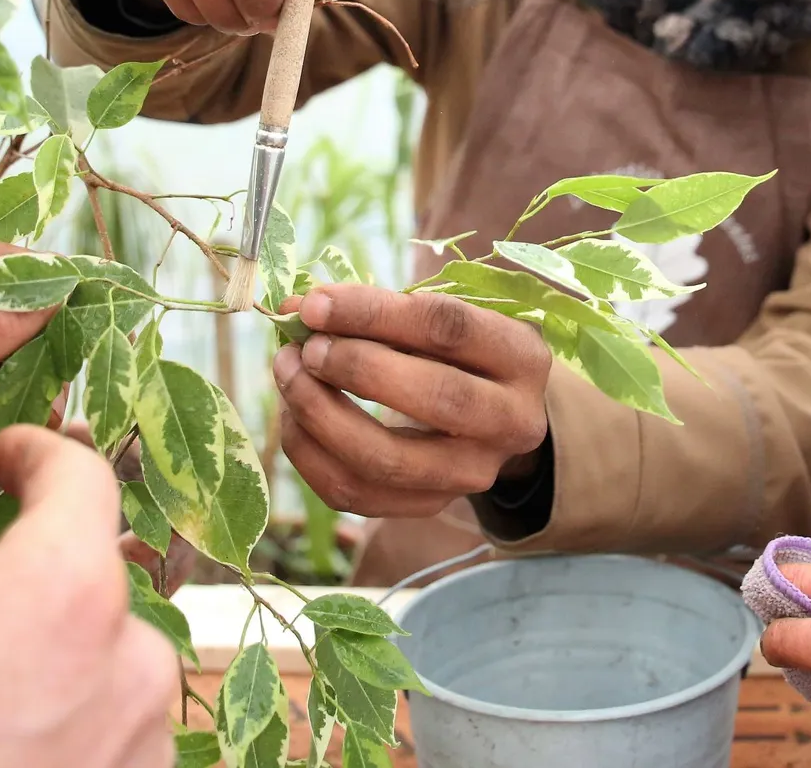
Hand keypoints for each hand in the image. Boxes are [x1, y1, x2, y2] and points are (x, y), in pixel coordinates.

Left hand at [0, 232, 58, 579]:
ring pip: (2, 359)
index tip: (57, 286)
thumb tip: (51, 287)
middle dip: (24, 333)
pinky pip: (2, 406)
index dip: (1, 267)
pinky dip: (21, 418)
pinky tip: (26, 435)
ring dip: (29, 379)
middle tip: (65, 350)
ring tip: (44, 406)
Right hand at [0, 428, 176, 767]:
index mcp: (70, 593)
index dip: (40, 452)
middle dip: (25, 572)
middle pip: (89, 575)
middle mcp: (133, 664)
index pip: (84, 478)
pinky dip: (55, 723)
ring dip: (42, 656)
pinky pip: (106, 729)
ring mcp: (142, 745)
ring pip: (99, 656)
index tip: (9, 454)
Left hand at [272, 286, 550, 515]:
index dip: (374, 314)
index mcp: (521, 357)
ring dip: (321, 415)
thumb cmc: (459, 353)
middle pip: (434, 397)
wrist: (493, 418)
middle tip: (306, 348)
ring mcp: (474, 473)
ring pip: (388, 460)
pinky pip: (358, 495)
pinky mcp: (432, 506)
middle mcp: (512, 421)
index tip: (314, 304)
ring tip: (289, 376)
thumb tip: (297, 309)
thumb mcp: (443, 320)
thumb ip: (380, 311)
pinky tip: (295, 417)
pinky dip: (312, 455)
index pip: (448, 329)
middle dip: (356, 368)